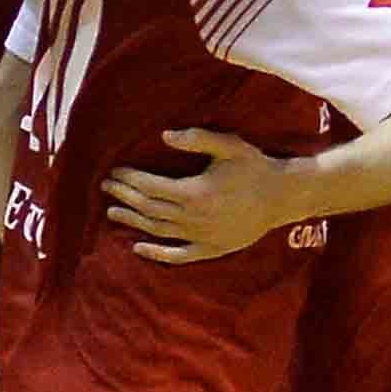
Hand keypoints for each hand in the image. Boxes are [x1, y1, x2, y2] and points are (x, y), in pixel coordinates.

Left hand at [106, 125, 298, 264]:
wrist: (284, 197)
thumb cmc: (255, 166)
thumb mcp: (228, 145)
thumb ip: (196, 139)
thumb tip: (164, 136)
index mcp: (194, 193)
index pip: (150, 187)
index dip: (130, 180)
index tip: (115, 172)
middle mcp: (193, 218)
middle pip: (149, 209)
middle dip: (125, 197)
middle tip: (107, 187)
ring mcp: (201, 236)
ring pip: (158, 231)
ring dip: (133, 222)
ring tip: (112, 213)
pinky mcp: (211, 249)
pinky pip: (178, 255)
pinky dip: (156, 253)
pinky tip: (138, 248)